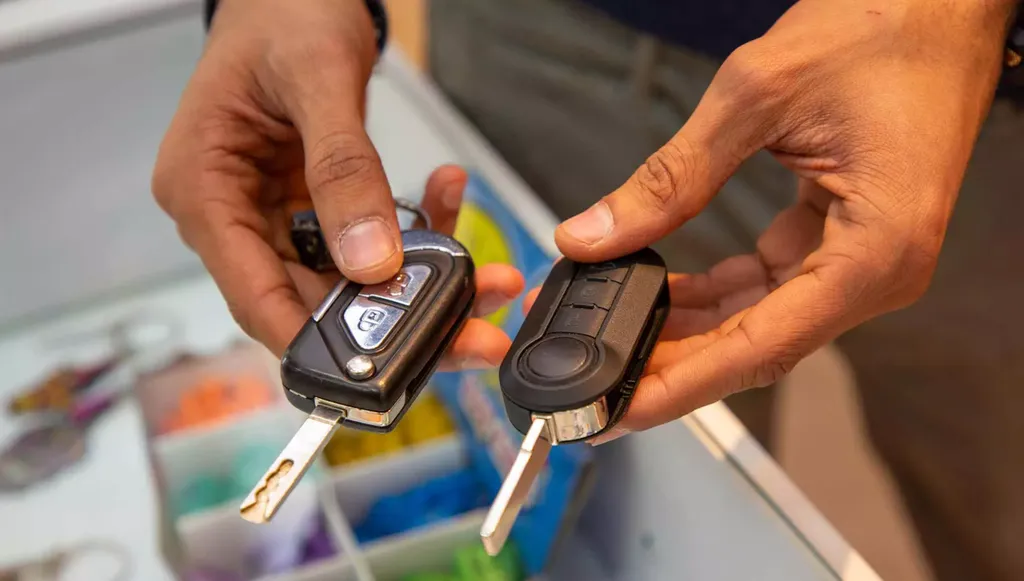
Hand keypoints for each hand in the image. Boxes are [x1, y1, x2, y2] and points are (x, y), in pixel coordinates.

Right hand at [153, 0, 523, 364]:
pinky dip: (412, 231)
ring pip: (346, 280)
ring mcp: (273, 214)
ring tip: (485, 276)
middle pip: (308, 298)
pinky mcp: (310, 207)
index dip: (313, 342)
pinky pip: (364, 241)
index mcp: (202, 189)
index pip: (252, 293)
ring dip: (415, 282)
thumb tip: (370, 261)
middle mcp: (232, 214)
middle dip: (392, 320)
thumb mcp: (315, 81)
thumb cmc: (283, 14)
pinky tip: (451, 198)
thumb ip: (343, 171)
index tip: (377, 374)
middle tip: (468, 332)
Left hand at [545, 0, 1015, 442]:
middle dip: (674, 362)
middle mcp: (876, 271)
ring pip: (760, 320)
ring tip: (618, 331)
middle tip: (601, 376)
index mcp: (874, 250)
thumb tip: (596, 235)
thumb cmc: (884, 33)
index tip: (623, 410)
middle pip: (757, 345)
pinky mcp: (844, 240)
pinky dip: (716, 293)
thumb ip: (672, 177)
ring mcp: (861, 259)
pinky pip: (771, 284)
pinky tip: (664, 289)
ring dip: (690, 330)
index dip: (683, 385)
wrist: (941, 4)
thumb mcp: (757, 97)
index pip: (762, 347)